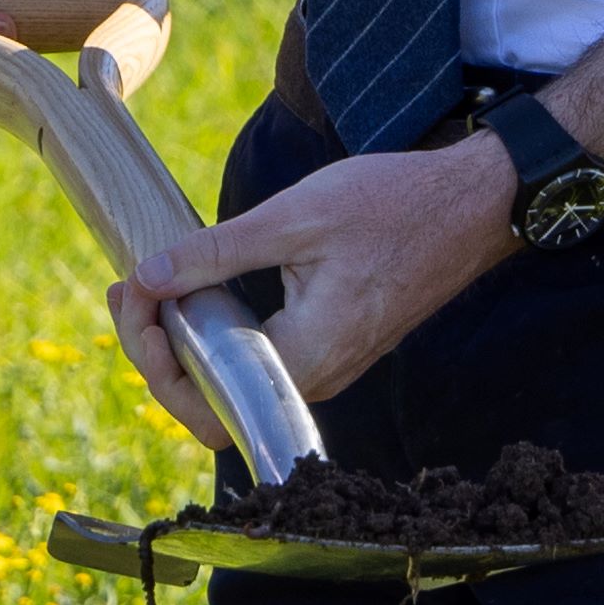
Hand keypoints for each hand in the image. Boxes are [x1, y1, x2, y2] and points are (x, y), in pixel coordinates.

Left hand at [117, 137, 515, 436]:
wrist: (474, 204)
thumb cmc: (395, 205)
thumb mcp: (295, 218)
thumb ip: (216, 254)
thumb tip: (149, 277)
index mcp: (306, 356)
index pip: (205, 401)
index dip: (154, 359)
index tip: (136, 299)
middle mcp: (315, 378)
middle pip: (210, 400)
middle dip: (157, 349)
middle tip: (129, 288)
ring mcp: (325, 366)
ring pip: (232, 380)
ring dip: (183, 340)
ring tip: (145, 286)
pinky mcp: (330, 346)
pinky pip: (258, 359)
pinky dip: (217, 331)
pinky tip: (188, 289)